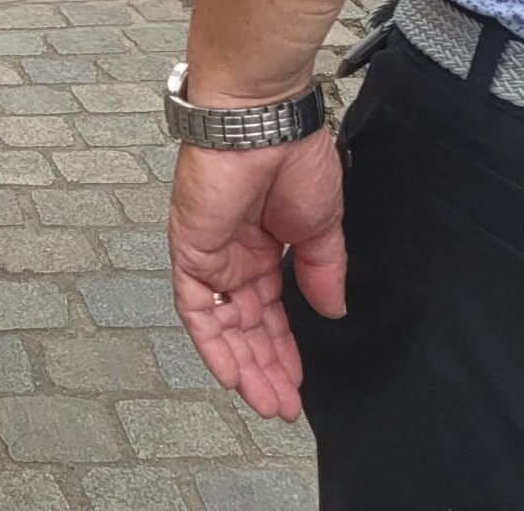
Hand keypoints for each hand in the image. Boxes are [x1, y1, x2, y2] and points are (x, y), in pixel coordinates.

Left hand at [167, 129, 345, 421]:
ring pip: (222, 323)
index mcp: (266, 242)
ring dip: (244, 364)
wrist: (263, 120)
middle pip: (246, 324)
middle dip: (266, 366)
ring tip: (268, 399)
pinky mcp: (190, 248)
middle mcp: (235, 251)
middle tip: (284, 403)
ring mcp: (211, 251)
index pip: (271, 309)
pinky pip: (196, 307)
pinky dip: (212, 343)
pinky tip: (233, 373)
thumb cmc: (292, 153)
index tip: (300, 381)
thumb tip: (332, 310)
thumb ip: (323, 272)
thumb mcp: (322, 225)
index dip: (285, 347)